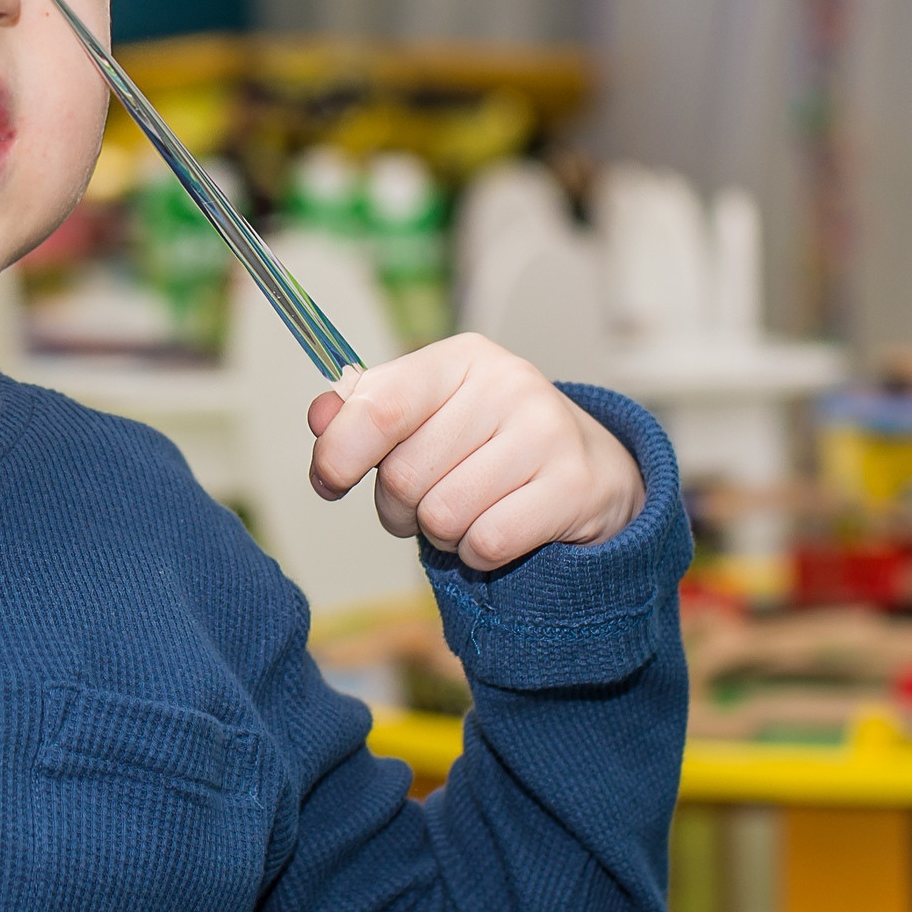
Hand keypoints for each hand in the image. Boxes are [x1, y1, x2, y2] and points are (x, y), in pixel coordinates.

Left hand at [305, 334, 643, 571]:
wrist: (592, 467)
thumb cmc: (488, 441)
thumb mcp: (427, 411)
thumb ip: (364, 411)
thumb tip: (319, 414)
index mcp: (462, 357)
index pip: (377, 409)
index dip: (338, 455)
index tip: (329, 481)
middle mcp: (508, 385)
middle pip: (403, 476)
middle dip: (398, 506)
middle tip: (425, 500)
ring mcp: (547, 434)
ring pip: (442, 516)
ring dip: (440, 533)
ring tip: (466, 511)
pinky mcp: (574, 487)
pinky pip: (486, 543)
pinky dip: (477, 554)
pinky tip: (497, 529)